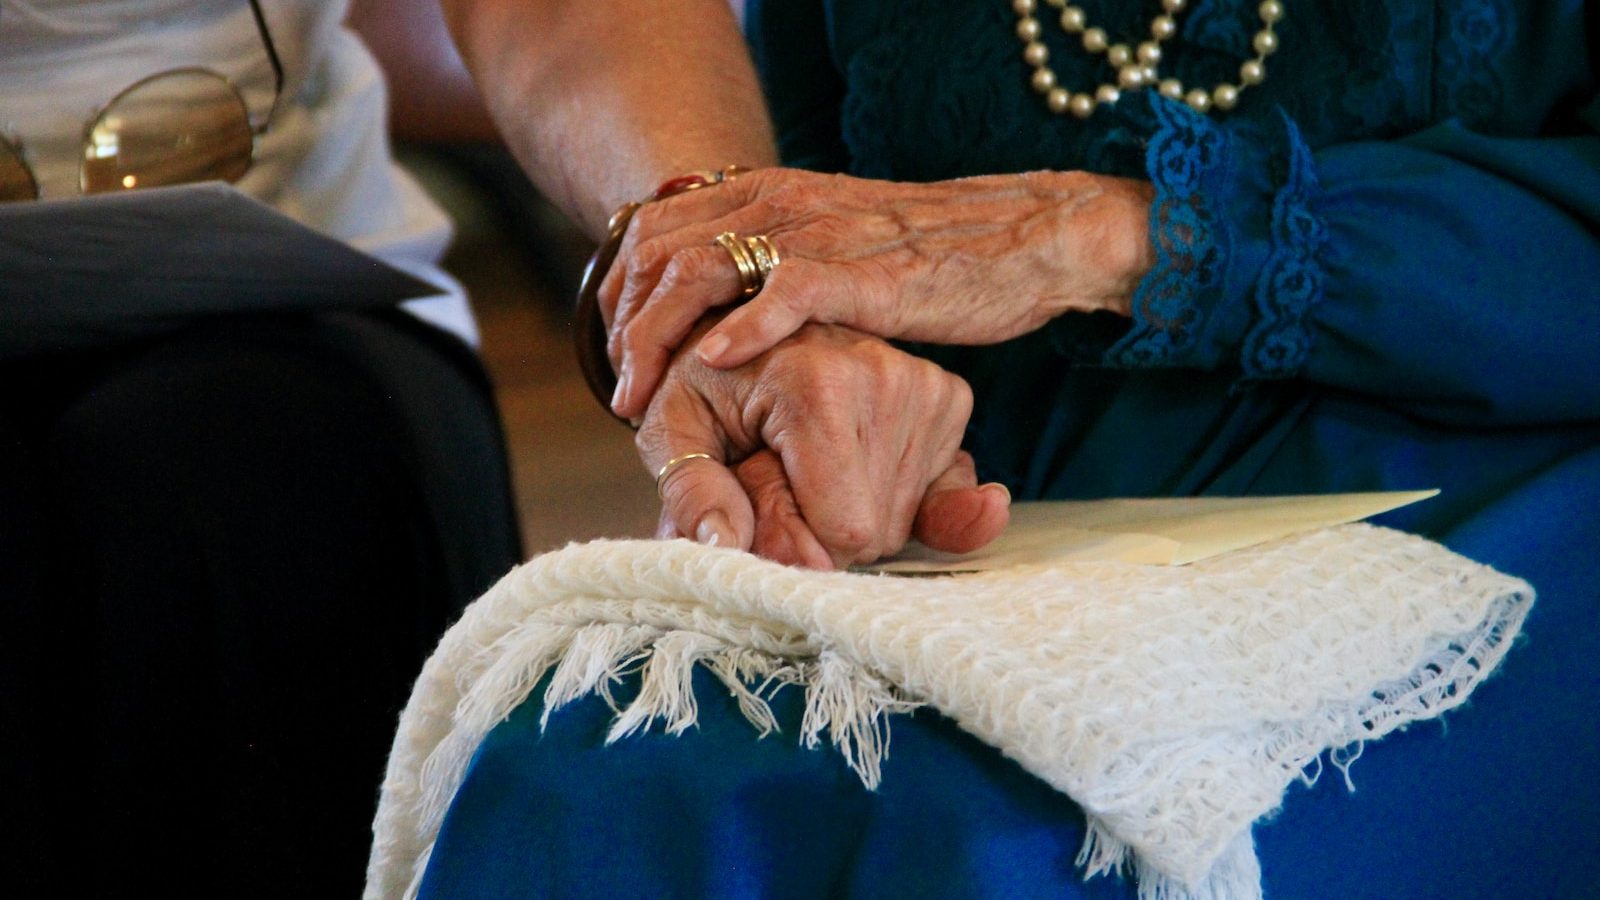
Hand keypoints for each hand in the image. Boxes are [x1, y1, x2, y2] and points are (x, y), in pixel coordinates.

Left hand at [602, 167, 1153, 417]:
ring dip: (658, 337)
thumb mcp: (838, 246)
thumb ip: (782, 264)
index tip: (617, 356)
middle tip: (621, 391)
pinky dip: (741, 326)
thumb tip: (729, 314)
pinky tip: (712, 362)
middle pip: (660, 252)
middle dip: (624, 326)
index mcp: (769, 194)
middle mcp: (782, 203)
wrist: (1026, 236)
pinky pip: (784, 290)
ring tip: (643, 397)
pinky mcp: (863, 271)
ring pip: (701, 269)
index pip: (656, 231)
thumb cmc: (936, 256)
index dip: (621, 295)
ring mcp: (819, 233)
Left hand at [637, 322, 1009, 568]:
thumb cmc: (704, 381)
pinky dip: (892, 494)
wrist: (748, 318)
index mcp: (817, 382)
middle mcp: (885, 374)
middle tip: (781, 475)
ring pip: (903, 518)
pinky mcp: (949, 396)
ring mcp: (926, 383)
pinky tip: (853, 465)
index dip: (800, 542)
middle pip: (876, 531)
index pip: (847, 530)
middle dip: (823, 528)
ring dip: (853, 510)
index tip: (761, 501)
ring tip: (810, 461)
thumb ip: (692, 491)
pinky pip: (937, 493)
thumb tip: (725, 544)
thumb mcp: (672, 430)